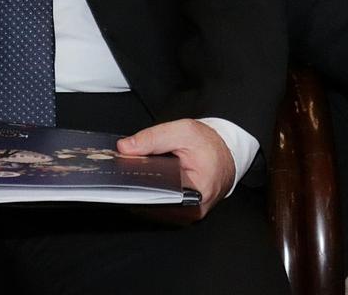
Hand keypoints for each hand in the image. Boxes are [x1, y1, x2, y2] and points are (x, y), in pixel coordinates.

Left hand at [117, 119, 233, 217]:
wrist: (225, 154)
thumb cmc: (209, 145)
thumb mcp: (183, 131)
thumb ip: (152, 138)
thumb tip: (125, 148)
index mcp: (196, 190)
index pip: (157, 191)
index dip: (137, 181)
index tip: (122, 172)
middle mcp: (193, 209)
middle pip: (153, 202)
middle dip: (137, 186)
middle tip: (127, 171)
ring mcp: (187, 215)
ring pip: (154, 208)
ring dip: (142, 193)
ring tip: (138, 175)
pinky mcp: (182, 215)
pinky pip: (159, 209)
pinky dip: (150, 196)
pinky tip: (146, 183)